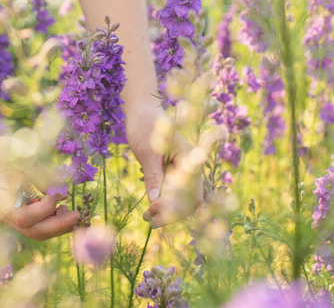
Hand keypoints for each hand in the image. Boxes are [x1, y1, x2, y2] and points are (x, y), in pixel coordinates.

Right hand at [0, 133, 80, 241]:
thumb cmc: (2, 151)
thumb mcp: (22, 159)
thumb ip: (42, 176)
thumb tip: (63, 191)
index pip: (25, 217)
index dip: (46, 207)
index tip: (59, 192)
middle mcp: (3, 216)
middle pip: (32, 232)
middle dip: (57, 226)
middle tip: (78, 215)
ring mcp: (9, 218)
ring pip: (36, 232)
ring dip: (57, 226)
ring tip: (72, 213)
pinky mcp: (17, 215)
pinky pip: (36, 225)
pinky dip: (51, 221)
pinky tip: (62, 209)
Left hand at [125, 96, 202, 226]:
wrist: (142, 113)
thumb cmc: (145, 126)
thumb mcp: (147, 152)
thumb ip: (153, 176)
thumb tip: (155, 201)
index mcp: (190, 157)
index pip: (190, 191)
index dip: (175, 205)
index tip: (154, 209)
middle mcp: (191, 166)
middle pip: (189, 199)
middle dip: (172, 213)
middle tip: (150, 219)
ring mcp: (183, 171)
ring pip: (182, 200)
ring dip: (167, 212)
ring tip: (148, 220)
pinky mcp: (173, 174)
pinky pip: (174, 194)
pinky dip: (164, 205)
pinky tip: (150, 213)